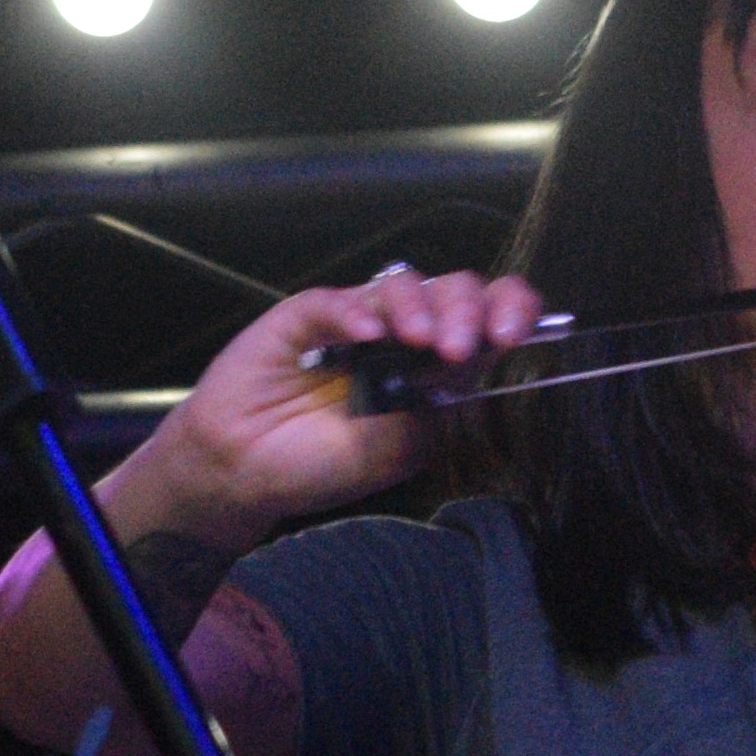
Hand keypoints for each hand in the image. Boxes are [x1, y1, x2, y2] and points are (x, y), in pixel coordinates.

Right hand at [133, 264, 552, 544]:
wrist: (243, 471)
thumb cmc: (319, 464)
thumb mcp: (396, 451)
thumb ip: (433, 409)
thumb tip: (464, 366)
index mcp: (436, 367)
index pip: (487, 320)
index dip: (508, 311)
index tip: (512, 332)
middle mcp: (403, 335)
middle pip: (454, 292)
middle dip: (469, 310)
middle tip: (456, 349)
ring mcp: (357, 321)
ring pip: (404, 284)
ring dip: (420, 306)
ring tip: (419, 342)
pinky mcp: (309, 316)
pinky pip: (338, 300)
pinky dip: (357, 313)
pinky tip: (365, 335)